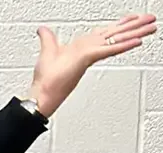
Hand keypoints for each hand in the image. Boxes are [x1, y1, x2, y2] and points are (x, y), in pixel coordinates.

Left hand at [28, 12, 156, 115]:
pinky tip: (138, 40)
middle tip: (151, 20)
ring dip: (136, 32)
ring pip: (118, 39)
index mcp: (85, 46)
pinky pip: (110, 49)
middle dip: (135, 26)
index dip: (121, 24)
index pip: (107, 32)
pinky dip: (124, 44)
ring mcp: (91, 54)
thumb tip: (42, 29)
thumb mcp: (47, 50)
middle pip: (117, 33)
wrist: (42, 93)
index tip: (133, 18)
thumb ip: (47, 38)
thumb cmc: (46, 78)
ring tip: (152, 27)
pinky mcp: (89, 58)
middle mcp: (90, 48)